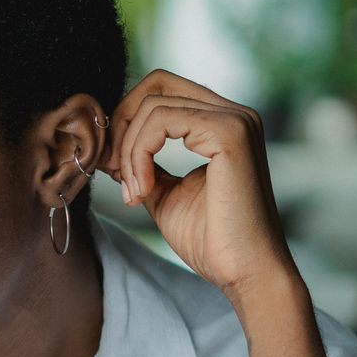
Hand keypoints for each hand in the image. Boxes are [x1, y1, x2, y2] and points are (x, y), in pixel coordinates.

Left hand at [103, 69, 296, 301]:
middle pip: (157, 84)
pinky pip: (161, 121)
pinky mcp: (230, 133)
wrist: (244, 273)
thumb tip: (111, 144)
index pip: (162, 91)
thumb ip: (144, 164)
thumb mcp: (165, 193)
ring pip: (153, 105)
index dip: (126, 121)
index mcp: (222, 124)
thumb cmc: (211, 240)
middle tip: (113, 169)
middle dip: (121, 124)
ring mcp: (235, 120)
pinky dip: (138, 154)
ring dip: (128, 150)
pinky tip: (141, 190)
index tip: (112, 166)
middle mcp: (234, 113)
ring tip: (132, 192)